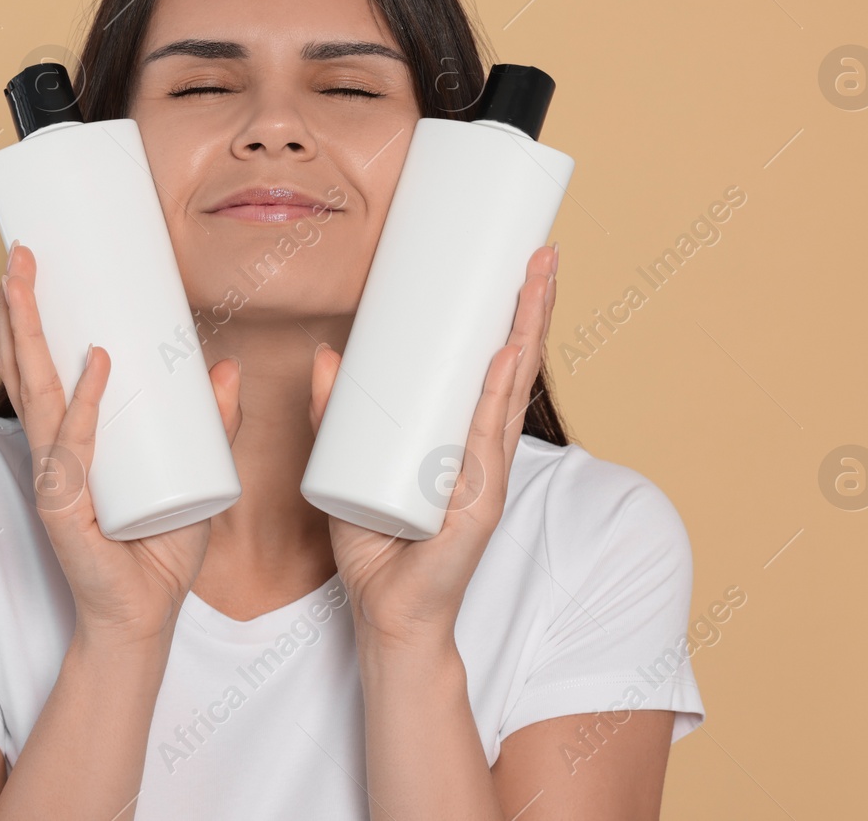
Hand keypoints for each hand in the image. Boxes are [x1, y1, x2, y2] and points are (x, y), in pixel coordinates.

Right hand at [0, 242, 243, 647]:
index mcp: (71, 440)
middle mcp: (54, 451)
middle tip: (21, 252)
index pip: (41, 370)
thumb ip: (214, 423)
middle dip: (22, 308)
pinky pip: (74, 448)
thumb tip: (227, 366)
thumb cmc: (160, 549)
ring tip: (24, 283)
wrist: (146, 617)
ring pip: (36, 393)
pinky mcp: (66, 509)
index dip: (32, 319)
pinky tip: (97, 363)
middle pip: (27, 368)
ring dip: (30, 335)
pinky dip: (85, 404)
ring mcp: (54, 478)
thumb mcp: (199, 473)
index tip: (33, 267)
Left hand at [309, 242, 559, 649]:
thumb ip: (333, 416)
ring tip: (538, 280)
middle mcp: (483, 449)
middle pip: (514, 365)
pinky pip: (488, 437)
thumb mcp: (342, 466)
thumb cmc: (374, 547)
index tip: (520, 267)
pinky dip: (498, 394)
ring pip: (511, 389)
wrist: (386, 616)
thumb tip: (324, 356)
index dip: (510, 318)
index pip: (494, 366)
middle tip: (543, 251)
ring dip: (526, 332)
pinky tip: (509, 355)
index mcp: (462, 439)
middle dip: (531, 307)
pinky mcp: (478, 501)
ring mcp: (487, 473)